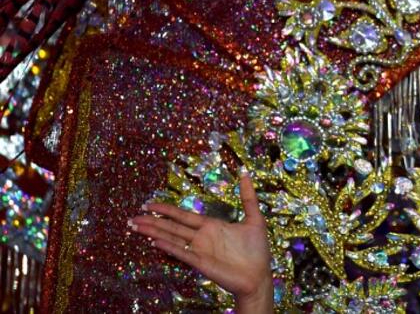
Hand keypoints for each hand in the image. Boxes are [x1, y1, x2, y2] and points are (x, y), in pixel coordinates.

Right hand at [130, 173, 272, 309]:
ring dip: (154, 232)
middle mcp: (201, 237)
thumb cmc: (257, 250)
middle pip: (172, 226)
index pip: (183, 215)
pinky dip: (169, 247)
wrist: (259, 275)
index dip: (166, 209)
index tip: (149, 204)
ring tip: (135, 226)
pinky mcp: (201, 263)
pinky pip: (182, 253)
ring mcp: (199, 250)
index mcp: (211, 226)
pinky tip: (155, 241)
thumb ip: (247, 197)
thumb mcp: (254, 218)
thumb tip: (245, 173)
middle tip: (132, 217)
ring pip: (172, 238)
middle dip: (152, 221)